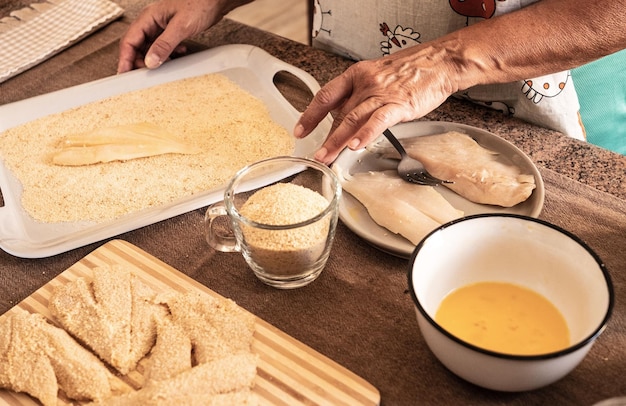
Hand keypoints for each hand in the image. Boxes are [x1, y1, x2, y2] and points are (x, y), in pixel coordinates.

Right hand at [117, 0, 244, 72]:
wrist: (216, 0)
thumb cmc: (200, 4)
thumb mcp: (181, 27)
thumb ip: (165, 44)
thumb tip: (150, 62)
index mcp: (149, 17)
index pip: (129, 40)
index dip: (125, 58)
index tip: (124, 74)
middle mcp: (152, 22)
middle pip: (137, 46)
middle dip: (139, 61)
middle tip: (145, 76)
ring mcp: (162, 27)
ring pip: (150, 47)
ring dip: (154, 59)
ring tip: (162, 68)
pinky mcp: (172, 32)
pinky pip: (163, 47)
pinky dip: (167, 55)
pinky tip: (177, 56)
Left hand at [294, 43, 459, 163]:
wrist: (439, 62)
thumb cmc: (410, 71)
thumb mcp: (377, 78)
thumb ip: (360, 97)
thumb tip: (345, 120)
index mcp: (357, 75)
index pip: (326, 96)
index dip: (310, 114)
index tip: (300, 129)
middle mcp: (365, 83)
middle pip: (339, 114)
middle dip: (325, 137)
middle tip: (317, 155)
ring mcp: (381, 94)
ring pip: (353, 119)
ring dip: (338, 141)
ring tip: (328, 156)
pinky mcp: (399, 104)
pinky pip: (378, 121)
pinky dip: (366, 134)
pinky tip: (356, 146)